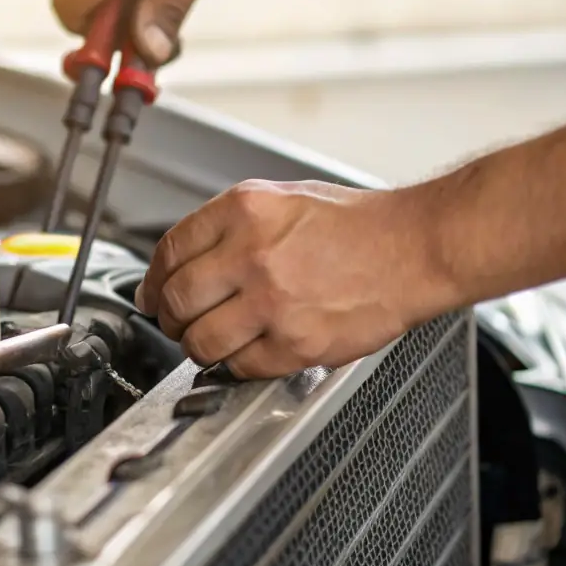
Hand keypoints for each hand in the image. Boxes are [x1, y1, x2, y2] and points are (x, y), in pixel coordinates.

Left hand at [135, 179, 451, 378]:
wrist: (413, 248)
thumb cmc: (355, 225)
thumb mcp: (281, 198)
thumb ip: (227, 226)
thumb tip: (181, 260)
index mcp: (244, 211)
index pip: (169, 252)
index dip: (153, 280)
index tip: (153, 294)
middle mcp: (252, 255)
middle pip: (176, 300)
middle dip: (169, 318)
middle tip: (177, 322)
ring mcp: (273, 303)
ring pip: (201, 342)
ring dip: (198, 347)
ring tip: (211, 341)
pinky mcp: (296, 344)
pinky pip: (241, 368)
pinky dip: (237, 366)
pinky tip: (250, 351)